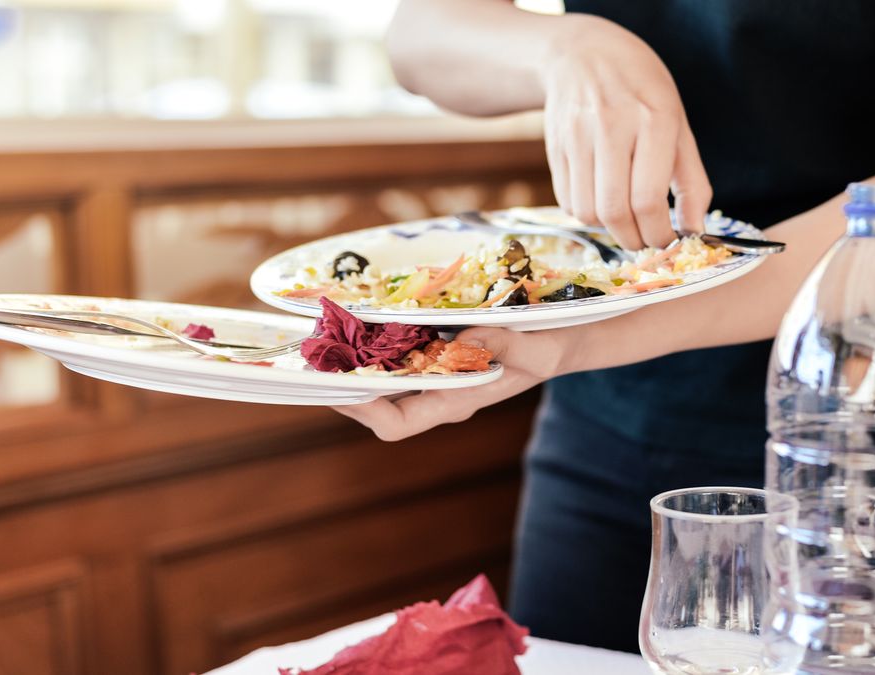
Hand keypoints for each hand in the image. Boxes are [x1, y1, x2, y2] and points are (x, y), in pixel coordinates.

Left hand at [333, 327, 564, 440]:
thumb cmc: (550, 348)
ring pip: (381, 377)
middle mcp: (437, 393)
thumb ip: (505, 344)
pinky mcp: (435, 352)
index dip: (364, 410)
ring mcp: (433, 374)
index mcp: (457, 402)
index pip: (398, 424)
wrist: (559, 339)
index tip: (340, 385)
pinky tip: (360, 312)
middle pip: (377, 403)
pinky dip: (375, 337)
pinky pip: (395, 352)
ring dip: (353, 358)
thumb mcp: (536, 348)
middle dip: (344, 381)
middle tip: (315, 351)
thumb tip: (464, 337)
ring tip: (325, 330)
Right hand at [541, 14, 711, 248]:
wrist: (583, 53)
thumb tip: (695, 230)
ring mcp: (577, 136)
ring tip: (625, 218)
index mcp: (652, 119)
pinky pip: (567, 201)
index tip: (668, 241)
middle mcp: (611, 126)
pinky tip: (602, 199)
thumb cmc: (641, 91)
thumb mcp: (678, 124)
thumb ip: (691, 179)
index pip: (648, 198)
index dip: (659, 232)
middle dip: (634, 239)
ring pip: (586, 212)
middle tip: (646, 241)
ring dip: (609, 229)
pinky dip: (587, 213)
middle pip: (614, 211)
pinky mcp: (555, 146)